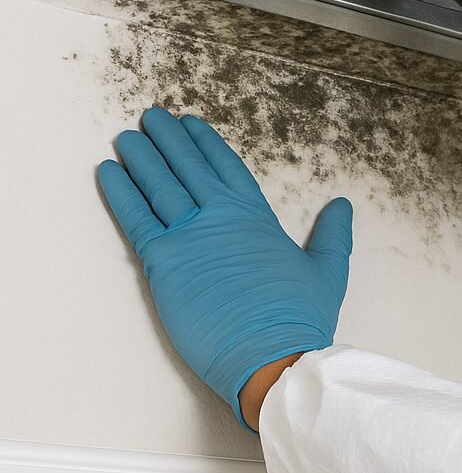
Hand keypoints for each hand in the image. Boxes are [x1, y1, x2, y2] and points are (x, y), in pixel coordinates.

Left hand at [97, 108, 351, 431]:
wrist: (273, 354)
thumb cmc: (300, 317)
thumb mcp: (328, 270)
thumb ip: (332, 235)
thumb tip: (342, 205)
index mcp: (257, 217)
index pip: (227, 166)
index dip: (206, 143)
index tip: (190, 123)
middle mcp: (221, 217)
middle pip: (188, 167)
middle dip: (168, 139)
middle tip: (151, 117)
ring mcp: (190, 236)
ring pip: (159, 185)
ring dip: (142, 157)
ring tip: (127, 137)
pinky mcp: (163, 262)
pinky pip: (136, 218)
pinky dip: (120, 192)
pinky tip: (108, 171)